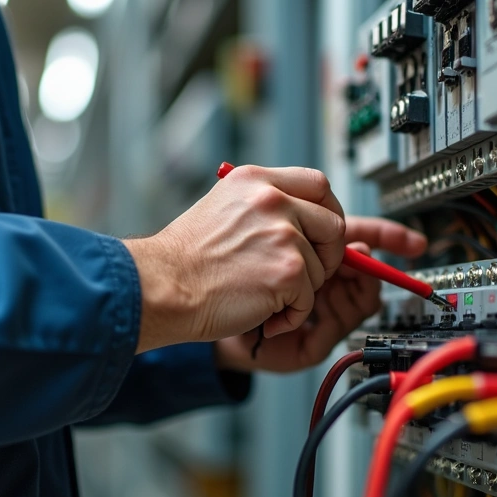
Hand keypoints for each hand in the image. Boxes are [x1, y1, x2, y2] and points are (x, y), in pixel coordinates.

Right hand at [123, 165, 345, 352]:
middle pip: (334, 224)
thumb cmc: (184, 260)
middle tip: (303, 274)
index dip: (328, 212)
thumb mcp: (223, 208)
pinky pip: (309, 300)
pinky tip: (262, 313)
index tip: (322, 234)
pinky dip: (290, 316)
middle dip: (327, 254)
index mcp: (256, 181)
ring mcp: (284, 235)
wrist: (162, 287)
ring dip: (300, 291)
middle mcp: (272, 201)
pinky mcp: (289, 271)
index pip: (318, 184)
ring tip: (263, 296)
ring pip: (322, 268)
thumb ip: (264, 207)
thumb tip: (305, 222)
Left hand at [213, 216, 426, 372]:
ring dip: (348, 286)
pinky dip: (330, 312)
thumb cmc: (214, 267)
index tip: (411, 243)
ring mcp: (319, 310)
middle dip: (360, 262)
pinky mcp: (313, 340)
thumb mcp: (259, 225)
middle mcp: (319, 281)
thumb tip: (339, 222)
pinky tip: (303, 308)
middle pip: (367, 268)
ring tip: (318, 283)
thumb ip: (297, 219)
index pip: (358, 238)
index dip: (386, 237)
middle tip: (345, 261)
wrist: (185, 306)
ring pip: (362, 296)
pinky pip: (344, 323)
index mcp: (308, 250)